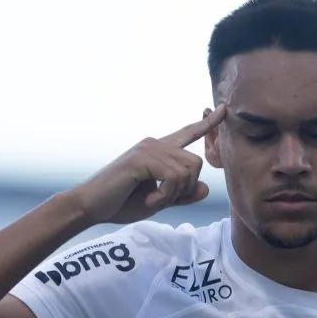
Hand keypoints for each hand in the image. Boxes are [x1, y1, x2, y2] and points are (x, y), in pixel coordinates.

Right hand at [71, 105, 226, 224]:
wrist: (92, 207)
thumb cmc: (122, 203)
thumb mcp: (159, 201)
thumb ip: (182, 195)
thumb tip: (205, 188)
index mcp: (160, 150)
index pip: (188, 133)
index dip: (208, 124)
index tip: (224, 110)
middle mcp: (156, 143)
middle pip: (196, 163)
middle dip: (185, 188)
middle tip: (163, 200)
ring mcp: (148, 148)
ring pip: (186, 172)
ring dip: (173, 195)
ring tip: (153, 200)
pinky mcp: (141, 158)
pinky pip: (172, 178)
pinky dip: (165, 196)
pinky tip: (149, 200)